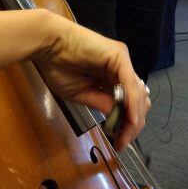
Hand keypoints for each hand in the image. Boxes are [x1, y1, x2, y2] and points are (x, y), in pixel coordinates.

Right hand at [29, 15, 149, 150]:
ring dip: (134, 118)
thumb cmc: (58, 67)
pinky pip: (130, 84)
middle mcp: (121, 69)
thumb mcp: (82, 93)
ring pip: (138, 94)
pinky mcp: (119, 56)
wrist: (48, 45)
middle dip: (134, 124)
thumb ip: (102, 104)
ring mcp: (122, 61)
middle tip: (123, 142)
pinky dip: (132, 104)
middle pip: (139, 100)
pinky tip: (128, 119)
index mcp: (112, 78)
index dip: (129, 124)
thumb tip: (120, 120)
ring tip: (124, 135)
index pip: (130, 103)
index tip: (121, 143)